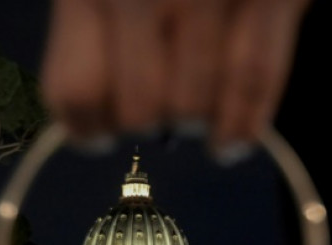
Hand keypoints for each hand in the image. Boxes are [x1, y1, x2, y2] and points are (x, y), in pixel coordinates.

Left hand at [41, 0, 310, 161]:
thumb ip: (90, 17)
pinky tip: (236, 139)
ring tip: (210, 138)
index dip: (86, 129)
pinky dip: (244, 123)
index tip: (98, 136)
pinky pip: (255, 79)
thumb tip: (90, 102)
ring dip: (200, 131)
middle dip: (149, 125)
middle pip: (139, 108)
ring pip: (195, 105)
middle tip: (160, 120)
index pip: (76, 91)